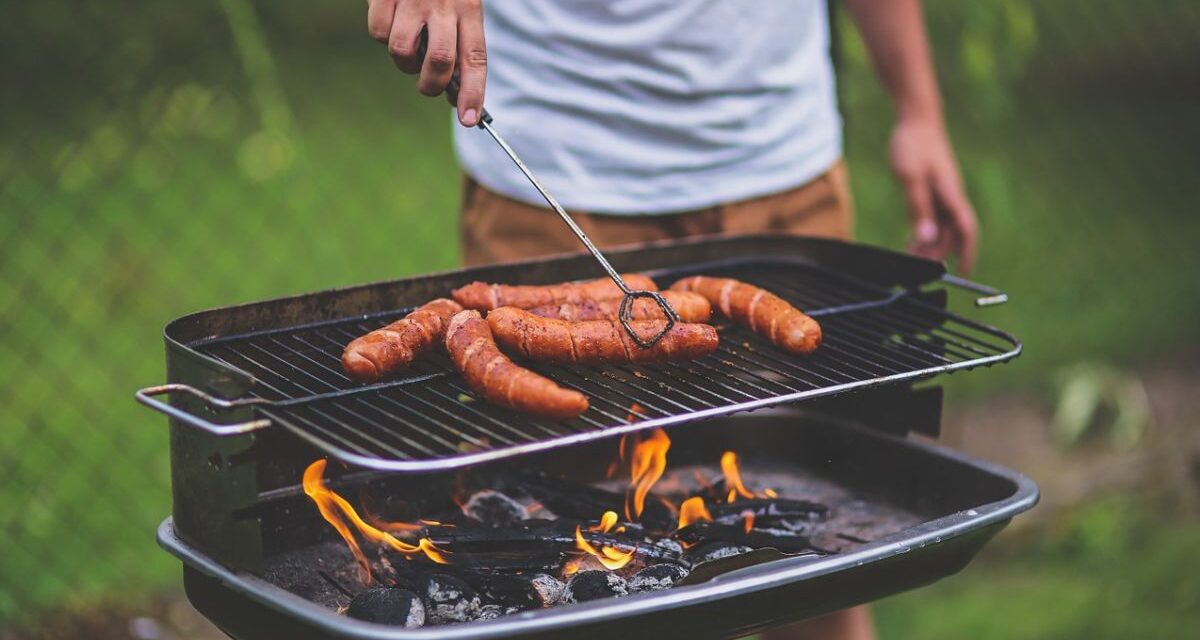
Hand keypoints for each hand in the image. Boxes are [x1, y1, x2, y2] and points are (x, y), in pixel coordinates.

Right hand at [367, 0, 486, 126]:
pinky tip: (390, 17)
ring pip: (403, 52)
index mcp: (469, 9)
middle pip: (439, 62)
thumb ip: (457, 41)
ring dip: (403, 62)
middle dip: (431, 85)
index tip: (469, 120)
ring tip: (408, 45)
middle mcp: (443, 5)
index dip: (473, 92)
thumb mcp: (460, 3)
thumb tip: (452, 90)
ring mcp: (412, 0)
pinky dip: (381, 34)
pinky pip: (378, 33)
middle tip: (427, 87)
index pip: (475, 58)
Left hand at [890, 117, 978, 273]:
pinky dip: (924, 232)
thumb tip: (927, 237)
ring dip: (929, 245)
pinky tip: (912, 241)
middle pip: (951, 235)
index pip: (966, 231)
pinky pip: (933, 218)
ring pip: (941, 228)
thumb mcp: (910, 178)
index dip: (967, 254)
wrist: (916, 119)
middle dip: (937, 255)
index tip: (963, 274)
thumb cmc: (914, 144)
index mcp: (951, 195)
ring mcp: (944, 194)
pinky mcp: (935, 190)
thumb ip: (918, 208)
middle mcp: (951, 197)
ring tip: (910, 259)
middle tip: (916, 270)